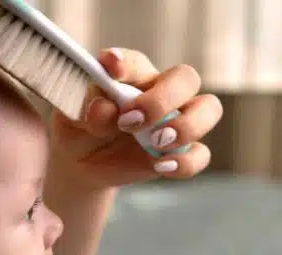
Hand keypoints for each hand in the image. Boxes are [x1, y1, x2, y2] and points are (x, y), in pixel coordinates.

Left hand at [49, 48, 222, 188]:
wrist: (83, 162)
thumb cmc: (80, 128)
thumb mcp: (72, 116)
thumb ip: (87, 108)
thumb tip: (106, 108)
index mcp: (131, 74)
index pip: (135, 61)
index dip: (126, 64)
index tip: (111, 69)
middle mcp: (160, 91)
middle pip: (186, 78)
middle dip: (162, 100)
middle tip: (130, 122)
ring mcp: (175, 121)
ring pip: (209, 109)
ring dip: (186, 126)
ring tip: (156, 143)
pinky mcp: (180, 152)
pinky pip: (200, 154)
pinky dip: (185, 162)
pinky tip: (160, 166)